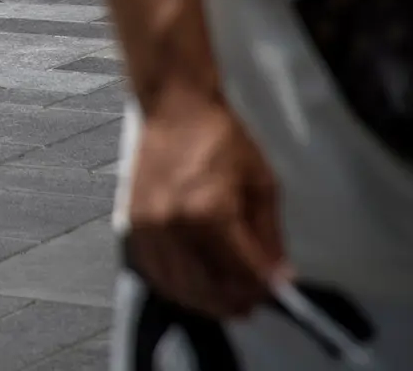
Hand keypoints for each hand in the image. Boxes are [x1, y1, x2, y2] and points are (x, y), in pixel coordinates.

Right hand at [126, 91, 286, 318]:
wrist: (175, 108)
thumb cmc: (223, 139)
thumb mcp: (261, 184)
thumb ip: (269, 235)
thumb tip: (280, 277)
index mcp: (211, 213)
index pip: (243, 273)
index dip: (266, 289)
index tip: (280, 291)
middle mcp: (174, 226)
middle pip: (207, 288)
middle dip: (235, 302)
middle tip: (253, 303)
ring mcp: (148, 227)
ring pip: (177, 286)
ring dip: (205, 301)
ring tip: (226, 300)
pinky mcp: (132, 223)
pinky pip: (153, 271)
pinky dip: (174, 287)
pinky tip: (193, 286)